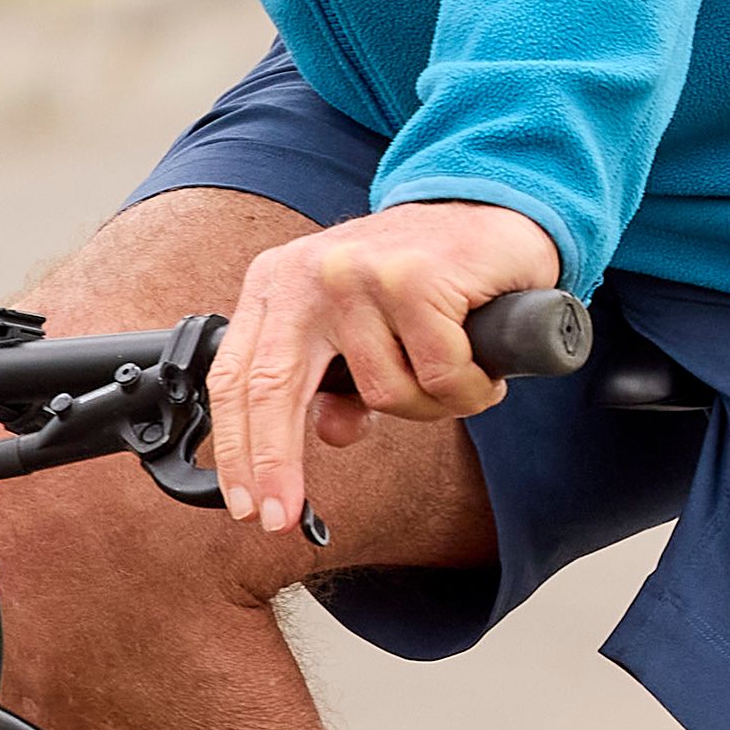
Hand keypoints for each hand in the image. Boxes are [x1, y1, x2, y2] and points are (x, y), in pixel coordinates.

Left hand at [202, 199, 562, 543]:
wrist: (492, 211)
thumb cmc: (423, 280)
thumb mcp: (358, 330)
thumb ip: (333, 384)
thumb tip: (331, 434)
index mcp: (277, 285)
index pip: (237, 376)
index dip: (238, 449)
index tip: (246, 506)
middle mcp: (308, 274)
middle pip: (272, 388)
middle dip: (275, 465)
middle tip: (281, 518)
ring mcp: (359, 273)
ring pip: (383, 394)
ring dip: (430, 407)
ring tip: (452, 366)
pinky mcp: (416, 278)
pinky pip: (441, 376)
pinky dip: (470, 386)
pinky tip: (479, 356)